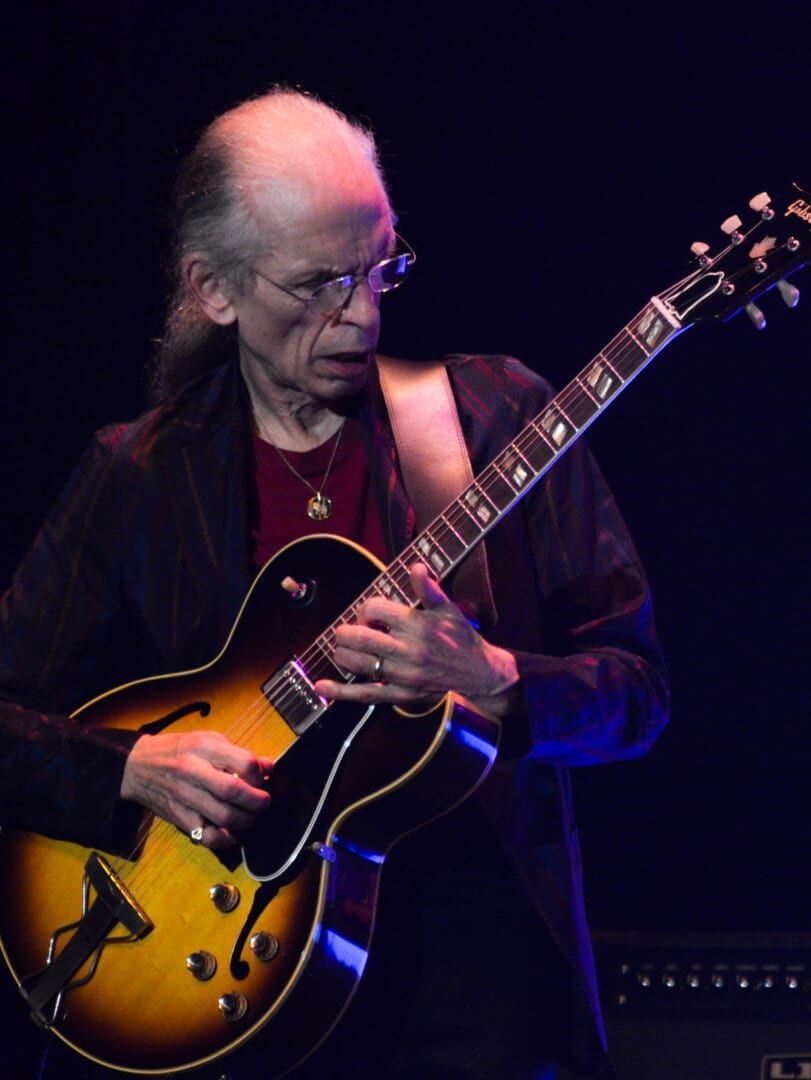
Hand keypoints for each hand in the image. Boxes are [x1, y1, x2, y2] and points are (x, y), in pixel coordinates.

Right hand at [120, 730, 273, 848]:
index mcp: (203, 748)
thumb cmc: (179, 749)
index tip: (262, 778)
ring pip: (223, 817)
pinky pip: (207, 837)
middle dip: (257, 800)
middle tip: (264, 802)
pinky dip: (226, 839)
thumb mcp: (209, 740)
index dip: (259, 774)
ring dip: (246, 821)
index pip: (243, 763)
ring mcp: (185, 798)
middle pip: (233, 791)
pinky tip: (233, 833)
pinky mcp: (179, 819)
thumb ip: (239, 754)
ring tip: (252, 816)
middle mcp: (193, 772)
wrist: (137, 766)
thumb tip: (269, 767)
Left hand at [314, 562, 519, 716]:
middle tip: (347, 630)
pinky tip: (322, 686)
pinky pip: (365, 694)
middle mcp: (407, 650)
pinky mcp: (400, 694)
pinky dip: (341, 691)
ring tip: (344, 648)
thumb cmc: (460, 636)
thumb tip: (416, 566)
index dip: (364, 609)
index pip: (373, 609)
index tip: (369, 615)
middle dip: (345, 631)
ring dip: (343, 653)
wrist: (477, 671)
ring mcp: (402, 674)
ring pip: (358, 663)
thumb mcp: (448, 608)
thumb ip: (428, 588)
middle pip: (360, 637)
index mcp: (416, 624)